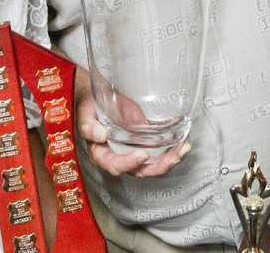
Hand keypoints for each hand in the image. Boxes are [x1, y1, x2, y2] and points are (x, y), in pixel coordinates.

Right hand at [75, 83, 189, 177]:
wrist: (98, 97)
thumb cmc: (89, 108)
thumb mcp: (85, 115)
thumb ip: (89, 126)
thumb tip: (100, 135)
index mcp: (102, 154)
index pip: (115, 166)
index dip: (129, 163)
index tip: (141, 154)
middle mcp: (119, 157)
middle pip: (140, 171)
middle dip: (159, 167)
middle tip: (173, 157)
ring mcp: (133, 151)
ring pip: (153, 165)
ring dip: (170, 160)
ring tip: (183, 150)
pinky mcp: (145, 143)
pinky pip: (159, 153)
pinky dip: (172, 151)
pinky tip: (183, 144)